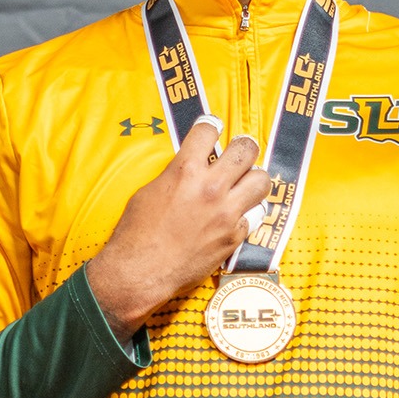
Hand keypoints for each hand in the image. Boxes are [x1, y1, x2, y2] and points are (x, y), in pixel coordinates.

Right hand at [87, 119, 270, 341]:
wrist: (140, 270)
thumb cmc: (137, 233)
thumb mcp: (150, 191)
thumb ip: (176, 174)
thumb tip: (191, 167)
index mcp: (185, 171)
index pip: (208, 132)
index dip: (212, 127)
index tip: (215, 128)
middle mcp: (211, 188)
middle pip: (246, 150)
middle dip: (244, 147)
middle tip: (241, 150)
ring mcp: (227, 212)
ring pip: (261, 180)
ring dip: (254, 178)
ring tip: (246, 181)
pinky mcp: (235, 234)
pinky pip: (255, 214)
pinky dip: (247, 212)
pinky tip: (237, 214)